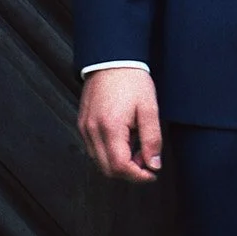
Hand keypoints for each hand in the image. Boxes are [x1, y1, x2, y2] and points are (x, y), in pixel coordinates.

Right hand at [78, 68, 162, 182]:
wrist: (112, 60)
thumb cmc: (132, 81)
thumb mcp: (149, 109)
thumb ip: (152, 140)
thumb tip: (154, 165)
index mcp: (110, 127)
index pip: (120, 166)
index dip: (138, 176)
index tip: (152, 173)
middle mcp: (92, 131)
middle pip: (107, 169)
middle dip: (130, 172)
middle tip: (147, 160)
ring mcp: (84, 128)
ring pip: (99, 161)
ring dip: (119, 163)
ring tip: (137, 146)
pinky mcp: (82, 124)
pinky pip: (94, 149)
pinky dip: (110, 152)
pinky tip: (124, 139)